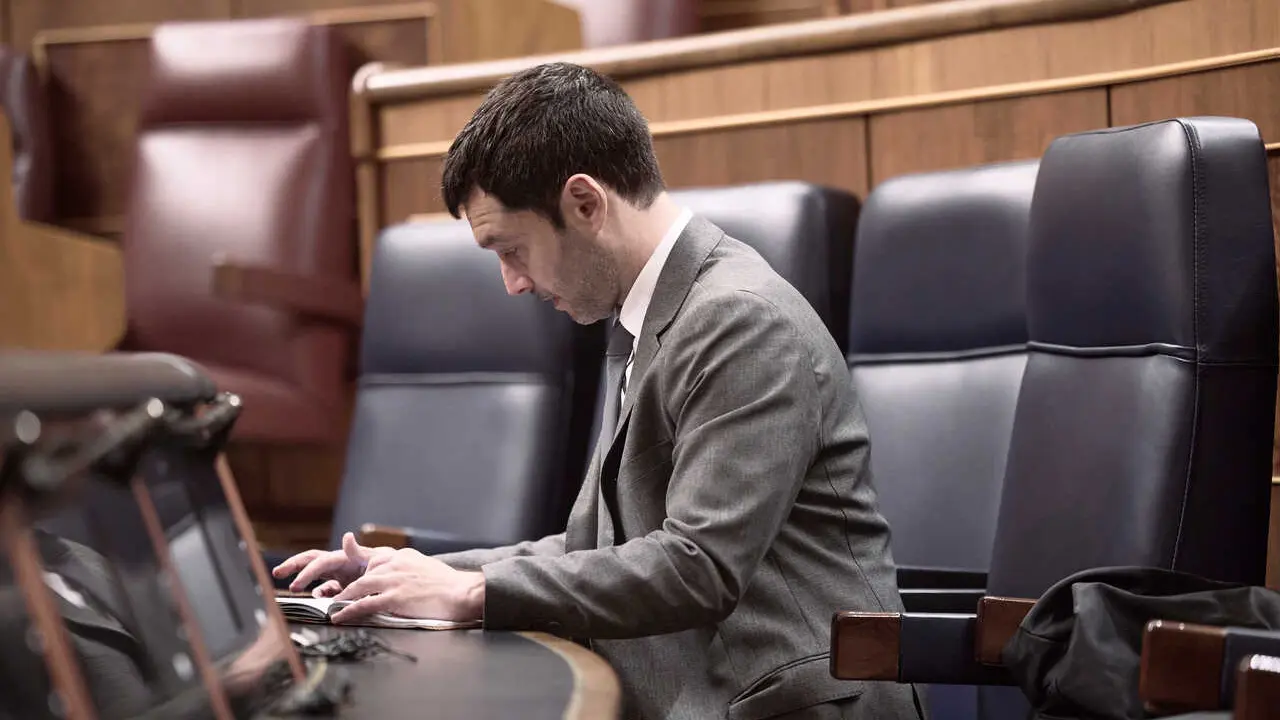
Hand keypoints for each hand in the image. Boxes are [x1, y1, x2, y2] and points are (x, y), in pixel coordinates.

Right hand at [271, 532, 393, 594]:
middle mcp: (338, 564)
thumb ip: (358, 551)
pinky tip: (319, 600)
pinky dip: (321, 594)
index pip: (320, 562)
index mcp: (343, 557)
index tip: (296, 584)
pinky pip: (327, 590)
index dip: (307, 572)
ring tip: (292, 588)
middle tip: (277, 573)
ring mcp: (340, 575)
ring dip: (303, 580)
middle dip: (293, 566)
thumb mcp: (374, 559)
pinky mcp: (344, 586)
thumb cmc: (386, 566)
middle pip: (311, 561)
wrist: (398, 577)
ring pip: (316, 575)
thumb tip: (347, 536)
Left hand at [327, 547, 483, 624]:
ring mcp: (394, 580)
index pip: (375, 559)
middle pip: (364, 573)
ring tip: (334, 606)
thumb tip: (401, 577)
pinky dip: (348, 610)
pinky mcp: (394, 598)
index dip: (362, 570)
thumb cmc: (449, 584)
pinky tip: (339, 616)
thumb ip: (409, 568)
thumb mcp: (427, 566)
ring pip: (359, 587)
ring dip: (343, 598)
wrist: (462, 592)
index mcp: (403, 555)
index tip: (355, 578)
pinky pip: (364, 604)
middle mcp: (395, 564)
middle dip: (350, 585)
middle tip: (340, 595)